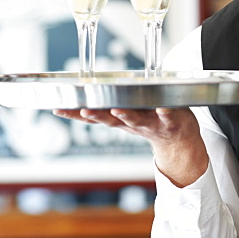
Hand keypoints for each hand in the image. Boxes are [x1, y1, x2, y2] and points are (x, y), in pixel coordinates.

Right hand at [53, 107, 207, 186]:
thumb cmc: (150, 122)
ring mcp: (150, 123)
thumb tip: (82, 96)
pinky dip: (165, 112)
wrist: (179, 141)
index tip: (58, 108)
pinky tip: (162, 107)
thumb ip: (106, 111)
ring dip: (126, 115)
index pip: (94, 117)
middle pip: (111, 120)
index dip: (75, 114)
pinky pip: (167, 116)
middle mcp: (131, 123)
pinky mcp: (170, 121)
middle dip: (97, 115)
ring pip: (136, 120)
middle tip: (85, 110)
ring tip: (117, 110)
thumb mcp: (124, 119)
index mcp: (119, 120)